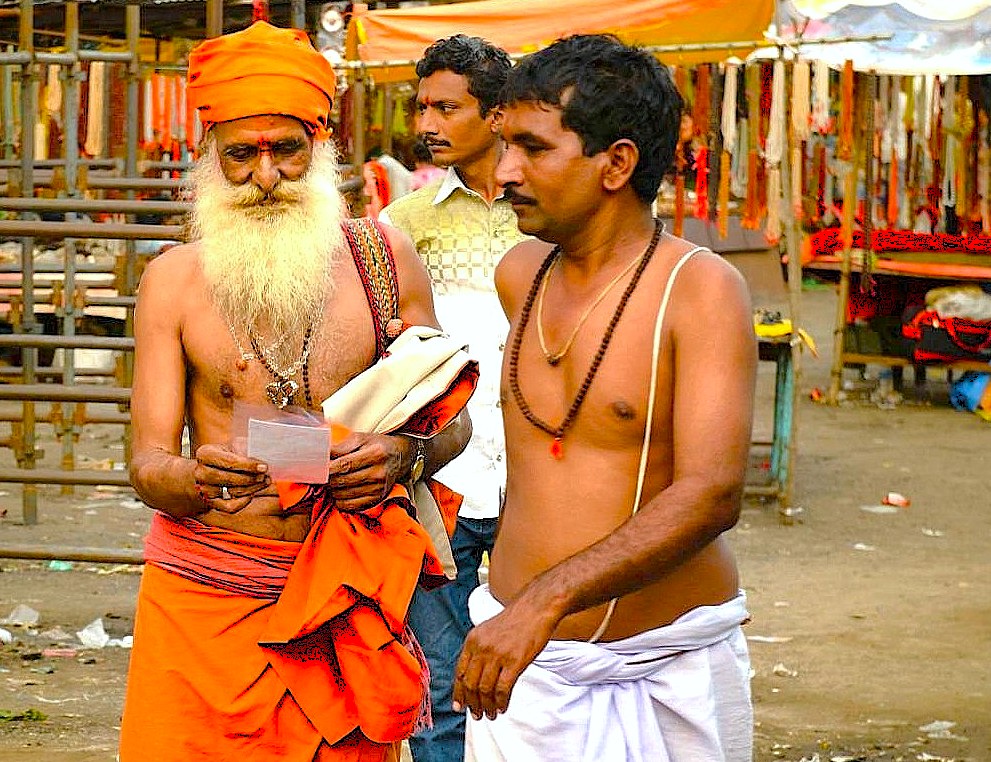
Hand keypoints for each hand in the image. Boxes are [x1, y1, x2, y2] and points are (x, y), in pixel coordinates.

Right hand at [193, 443, 269, 514]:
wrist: (212, 468)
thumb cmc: (227, 455)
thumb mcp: (235, 446)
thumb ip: (245, 450)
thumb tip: (260, 459)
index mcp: (205, 454)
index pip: (229, 461)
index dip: (248, 465)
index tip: (264, 467)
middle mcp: (201, 472)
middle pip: (229, 478)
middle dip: (251, 478)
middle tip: (265, 475)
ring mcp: (204, 489)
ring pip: (232, 492)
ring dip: (252, 488)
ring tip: (263, 482)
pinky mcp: (211, 502)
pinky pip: (230, 506)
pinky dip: (243, 501)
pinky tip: (252, 493)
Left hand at [325, 432, 408, 512]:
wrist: (398, 458)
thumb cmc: (376, 446)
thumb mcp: (360, 439)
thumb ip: (340, 446)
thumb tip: (320, 454)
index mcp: (376, 454)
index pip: (345, 465)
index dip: (327, 468)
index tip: (316, 468)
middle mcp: (379, 473)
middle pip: (342, 481)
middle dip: (328, 478)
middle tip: (323, 474)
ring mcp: (378, 489)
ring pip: (342, 495)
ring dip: (332, 489)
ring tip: (334, 480)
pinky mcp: (376, 500)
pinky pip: (349, 506)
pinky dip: (340, 500)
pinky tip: (341, 490)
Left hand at [452, 596, 560, 719]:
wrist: (536, 607)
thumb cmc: (516, 619)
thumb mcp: (489, 630)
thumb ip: (480, 649)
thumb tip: (476, 675)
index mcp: (473, 640)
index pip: (460, 672)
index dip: (458, 692)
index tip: (459, 705)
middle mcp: (481, 648)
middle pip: (470, 684)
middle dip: (472, 703)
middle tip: (476, 714)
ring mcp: (498, 655)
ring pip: (485, 689)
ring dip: (487, 706)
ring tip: (491, 714)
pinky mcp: (515, 661)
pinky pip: (503, 688)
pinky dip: (501, 701)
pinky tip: (503, 707)